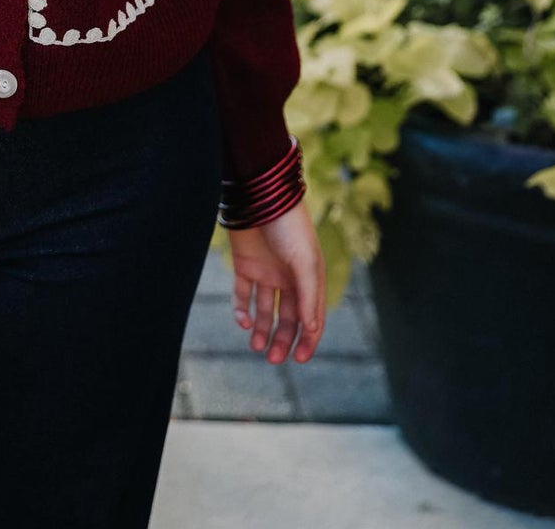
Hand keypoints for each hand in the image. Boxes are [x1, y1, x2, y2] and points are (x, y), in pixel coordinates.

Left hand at [227, 197, 324, 364]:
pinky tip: (243, 321)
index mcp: (309, 278)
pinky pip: (243, 294)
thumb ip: (309, 296)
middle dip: (282, 340)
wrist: (258, 196)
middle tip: (273, 359)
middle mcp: (288, 278)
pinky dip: (242, 310)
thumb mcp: (305, 262)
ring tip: (257, 347)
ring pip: (265, 310)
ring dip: (262, 330)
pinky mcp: (244, 265)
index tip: (298, 359)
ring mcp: (265, 272)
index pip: (310, 316)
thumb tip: (312, 330)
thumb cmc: (289, 227)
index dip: (307, 340)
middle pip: (287, 317)